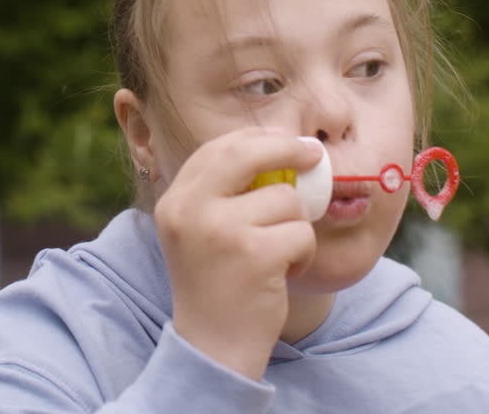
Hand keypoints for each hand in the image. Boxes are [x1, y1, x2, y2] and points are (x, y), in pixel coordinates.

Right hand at [154, 127, 323, 380]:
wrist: (213, 350)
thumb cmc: (217, 287)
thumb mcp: (202, 233)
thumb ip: (225, 193)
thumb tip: (281, 147)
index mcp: (175, 202)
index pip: (216, 149)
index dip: (256, 139)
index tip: (284, 141)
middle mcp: (190, 210)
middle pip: (247, 153)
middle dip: (287, 149)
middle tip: (314, 156)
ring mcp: (221, 231)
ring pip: (286, 199)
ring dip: (297, 225)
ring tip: (281, 253)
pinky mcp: (255, 255)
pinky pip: (301, 232)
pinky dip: (304, 253)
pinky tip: (286, 273)